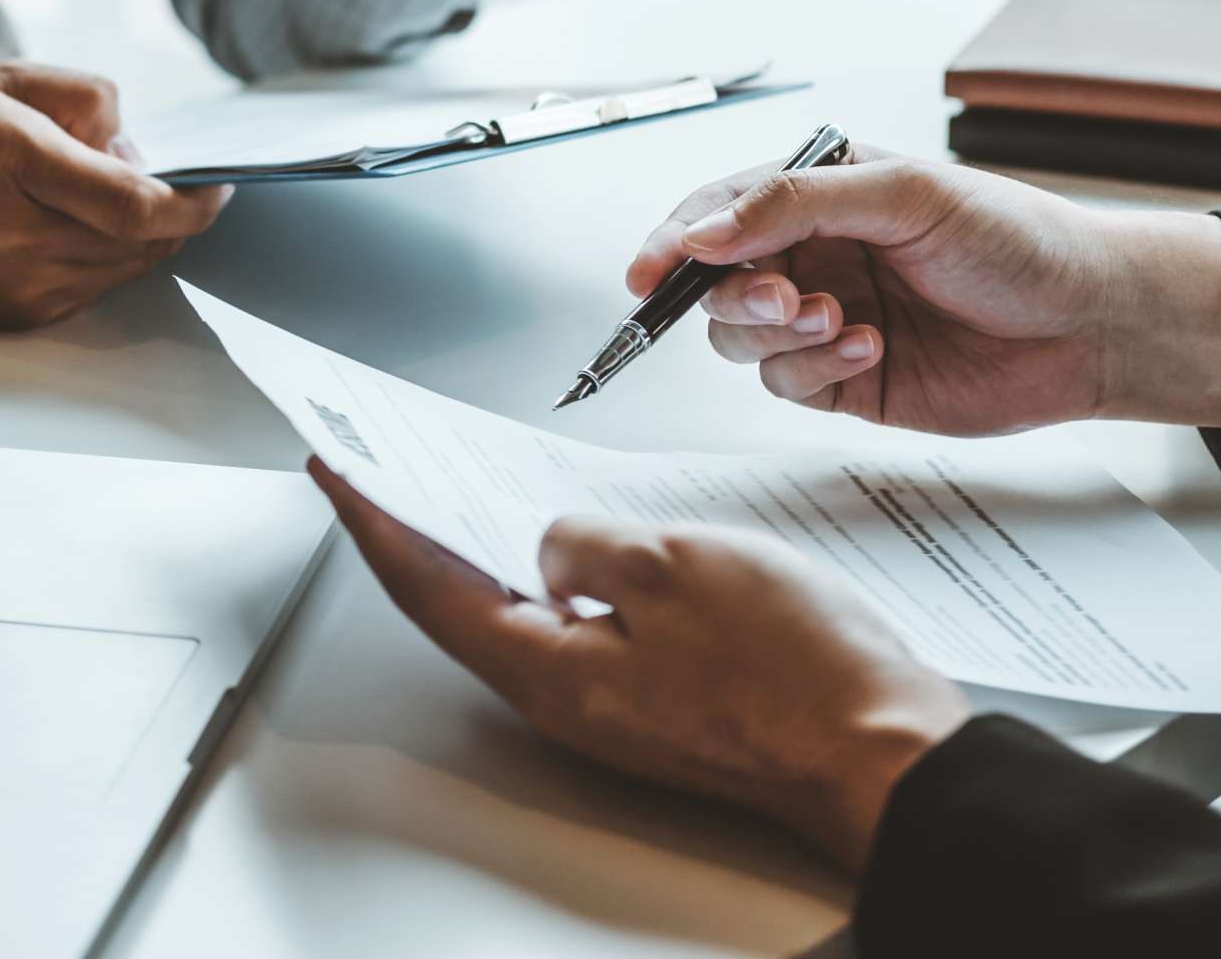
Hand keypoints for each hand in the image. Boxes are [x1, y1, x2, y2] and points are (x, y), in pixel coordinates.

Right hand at [0, 63, 230, 328]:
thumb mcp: (2, 83)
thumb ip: (85, 98)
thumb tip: (137, 153)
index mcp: (14, 162)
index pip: (136, 204)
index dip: (194, 201)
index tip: (220, 185)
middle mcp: (16, 235)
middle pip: (141, 243)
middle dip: (174, 212)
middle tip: (166, 181)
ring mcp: (14, 286)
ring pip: (123, 270)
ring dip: (142, 238)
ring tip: (114, 199)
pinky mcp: (12, 316)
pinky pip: (91, 291)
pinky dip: (105, 261)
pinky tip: (78, 230)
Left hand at [315, 460, 968, 873]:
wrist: (888, 755)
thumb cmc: (796, 672)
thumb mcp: (673, 566)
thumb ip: (587, 543)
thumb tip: (553, 540)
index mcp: (547, 669)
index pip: (425, 583)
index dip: (373, 517)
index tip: (332, 467)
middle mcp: (567, 697)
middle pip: (463, 600)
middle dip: (418, 525)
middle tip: (382, 466)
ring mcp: (616, 704)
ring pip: (525, 613)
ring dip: (487, 543)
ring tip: (460, 482)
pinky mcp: (665, 699)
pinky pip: (586, 624)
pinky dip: (559, 570)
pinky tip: (573, 535)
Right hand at [628, 151, 1220, 436]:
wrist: (1094, 322)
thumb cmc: (1018, 239)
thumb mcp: (903, 195)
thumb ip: (793, 204)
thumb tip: (707, 230)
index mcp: (818, 194)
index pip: (717, 213)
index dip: (674, 241)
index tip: (649, 272)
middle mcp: (813, 256)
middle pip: (717, 284)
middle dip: (734, 297)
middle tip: (782, 300)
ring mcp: (827, 320)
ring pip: (743, 341)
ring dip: (777, 336)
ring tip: (838, 322)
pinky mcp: (850, 382)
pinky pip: (790, 385)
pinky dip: (816, 369)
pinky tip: (870, 348)